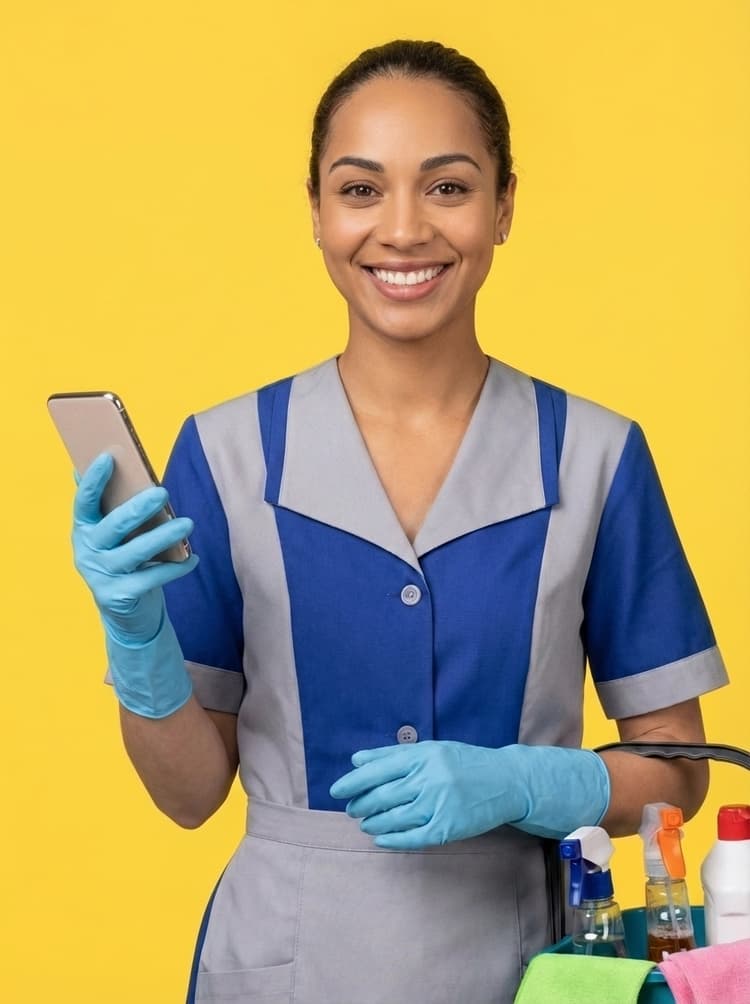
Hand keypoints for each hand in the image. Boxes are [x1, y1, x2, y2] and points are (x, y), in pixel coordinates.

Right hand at [72, 452, 198, 717]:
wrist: (124, 614)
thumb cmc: (124, 561)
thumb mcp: (114, 536)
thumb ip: (113, 507)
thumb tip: (108, 464)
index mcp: (83, 530)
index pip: (83, 502)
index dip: (94, 479)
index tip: (109, 455)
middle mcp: (87, 552)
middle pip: (112, 527)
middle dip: (137, 508)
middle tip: (162, 492)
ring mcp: (102, 576)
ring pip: (135, 552)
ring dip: (164, 536)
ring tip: (187, 524)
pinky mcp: (120, 596)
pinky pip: (153, 578)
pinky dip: (176, 567)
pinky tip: (193, 558)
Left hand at [329, 740, 609, 849]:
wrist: (506, 782)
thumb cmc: (464, 763)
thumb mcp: (431, 750)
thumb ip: (393, 754)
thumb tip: (356, 759)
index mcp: (423, 756)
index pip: (377, 769)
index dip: (352, 782)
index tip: (336, 790)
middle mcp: (429, 779)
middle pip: (382, 795)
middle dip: (360, 804)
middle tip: (351, 808)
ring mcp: (438, 805)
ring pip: (393, 818)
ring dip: (372, 822)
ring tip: (365, 822)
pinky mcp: (447, 828)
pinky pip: (411, 838)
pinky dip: (391, 839)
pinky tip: (380, 838)